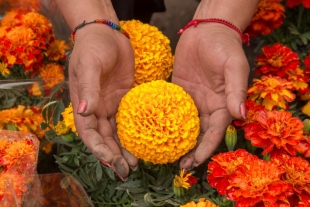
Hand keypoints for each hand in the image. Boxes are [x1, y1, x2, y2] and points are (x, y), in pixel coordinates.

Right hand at [68, 24, 137, 179]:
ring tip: (135, 164)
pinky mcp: (126, 99)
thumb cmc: (93, 47)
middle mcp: (97, 109)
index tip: (110, 159)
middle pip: (104, 138)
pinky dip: (135, 133)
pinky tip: (145, 142)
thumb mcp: (88, 65)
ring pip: (118, 133)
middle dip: (113, 155)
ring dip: (124, 149)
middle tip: (126, 169)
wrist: (107, 34)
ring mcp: (112, 105)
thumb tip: (84, 111)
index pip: (89, 132)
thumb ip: (88, 87)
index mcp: (84, 103)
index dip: (97, 148)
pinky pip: (131, 120)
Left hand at [172, 23, 248, 169]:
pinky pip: (170, 108)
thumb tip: (240, 115)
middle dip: (190, 150)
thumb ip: (236, 90)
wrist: (207, 31)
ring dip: (175, 139)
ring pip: (183, 125)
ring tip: (163, 153)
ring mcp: (191, 100)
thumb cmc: (225, 47)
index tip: (194, 162)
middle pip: (198, 134)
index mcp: (222, 105)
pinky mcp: (178, 91)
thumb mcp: (234, 67)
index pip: (214, 132)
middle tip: (178, 165)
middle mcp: (206, 106)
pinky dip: (163, 119)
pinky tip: (153, 129)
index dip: (205, 148)